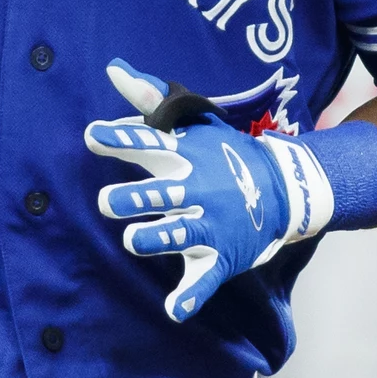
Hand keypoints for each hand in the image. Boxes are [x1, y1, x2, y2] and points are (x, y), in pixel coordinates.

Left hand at [84, 59, 334, 321]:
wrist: (284, 188)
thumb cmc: (222, 154)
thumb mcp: (191, 123)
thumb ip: (150, 98)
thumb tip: (113, 68)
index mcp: (184, 155)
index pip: (149, 143)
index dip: (121, 139)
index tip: (93, 136)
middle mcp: (196, 189)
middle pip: (161, 194)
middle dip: (135, 198)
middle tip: (108, 202)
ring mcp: (209, 224)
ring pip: (178, 235)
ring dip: (155, 239)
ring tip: (134, 241)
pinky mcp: (219, 256)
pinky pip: (203, 279)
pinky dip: (190, 296)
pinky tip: (173, 309)